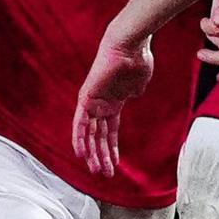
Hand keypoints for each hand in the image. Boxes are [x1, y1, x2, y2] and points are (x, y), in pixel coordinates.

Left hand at [72, 33, 156, 177]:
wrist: (130, 45)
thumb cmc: (138, 59)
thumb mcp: (139, 84)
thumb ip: (134, 93)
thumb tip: (134, 96)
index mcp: (113, 103)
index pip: (110, 132)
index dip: (112, 149)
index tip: (115, 164)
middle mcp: (101, 104)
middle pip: (99, 137)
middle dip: (102, 156)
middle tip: (105, 173)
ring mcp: (93, 102)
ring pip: (90, 134)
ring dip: (93, 153)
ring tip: (98, 171)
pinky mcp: (86, 98)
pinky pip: (80, 123)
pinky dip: (79, 139)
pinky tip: (81, 154)